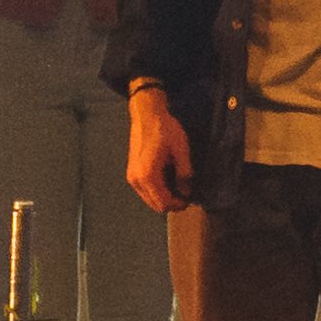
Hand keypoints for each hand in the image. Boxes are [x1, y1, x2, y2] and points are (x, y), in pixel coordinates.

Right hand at [124, 86, 196, 215]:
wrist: (147, 115)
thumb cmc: (164, 130)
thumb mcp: (181, 150)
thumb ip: (184, 173)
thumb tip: (186, 191)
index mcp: (148, 175)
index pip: (164, 203)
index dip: (178, 205)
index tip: (189, 199)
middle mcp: (136, 180)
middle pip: (155, 205)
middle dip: (171, 203)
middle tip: (185, 195)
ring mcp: (131, 177)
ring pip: (149, 199)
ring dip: (163, 198)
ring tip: (177, 187)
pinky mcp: (131, 172)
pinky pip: (144, 190)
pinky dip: (156, 191)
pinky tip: (167, 180)